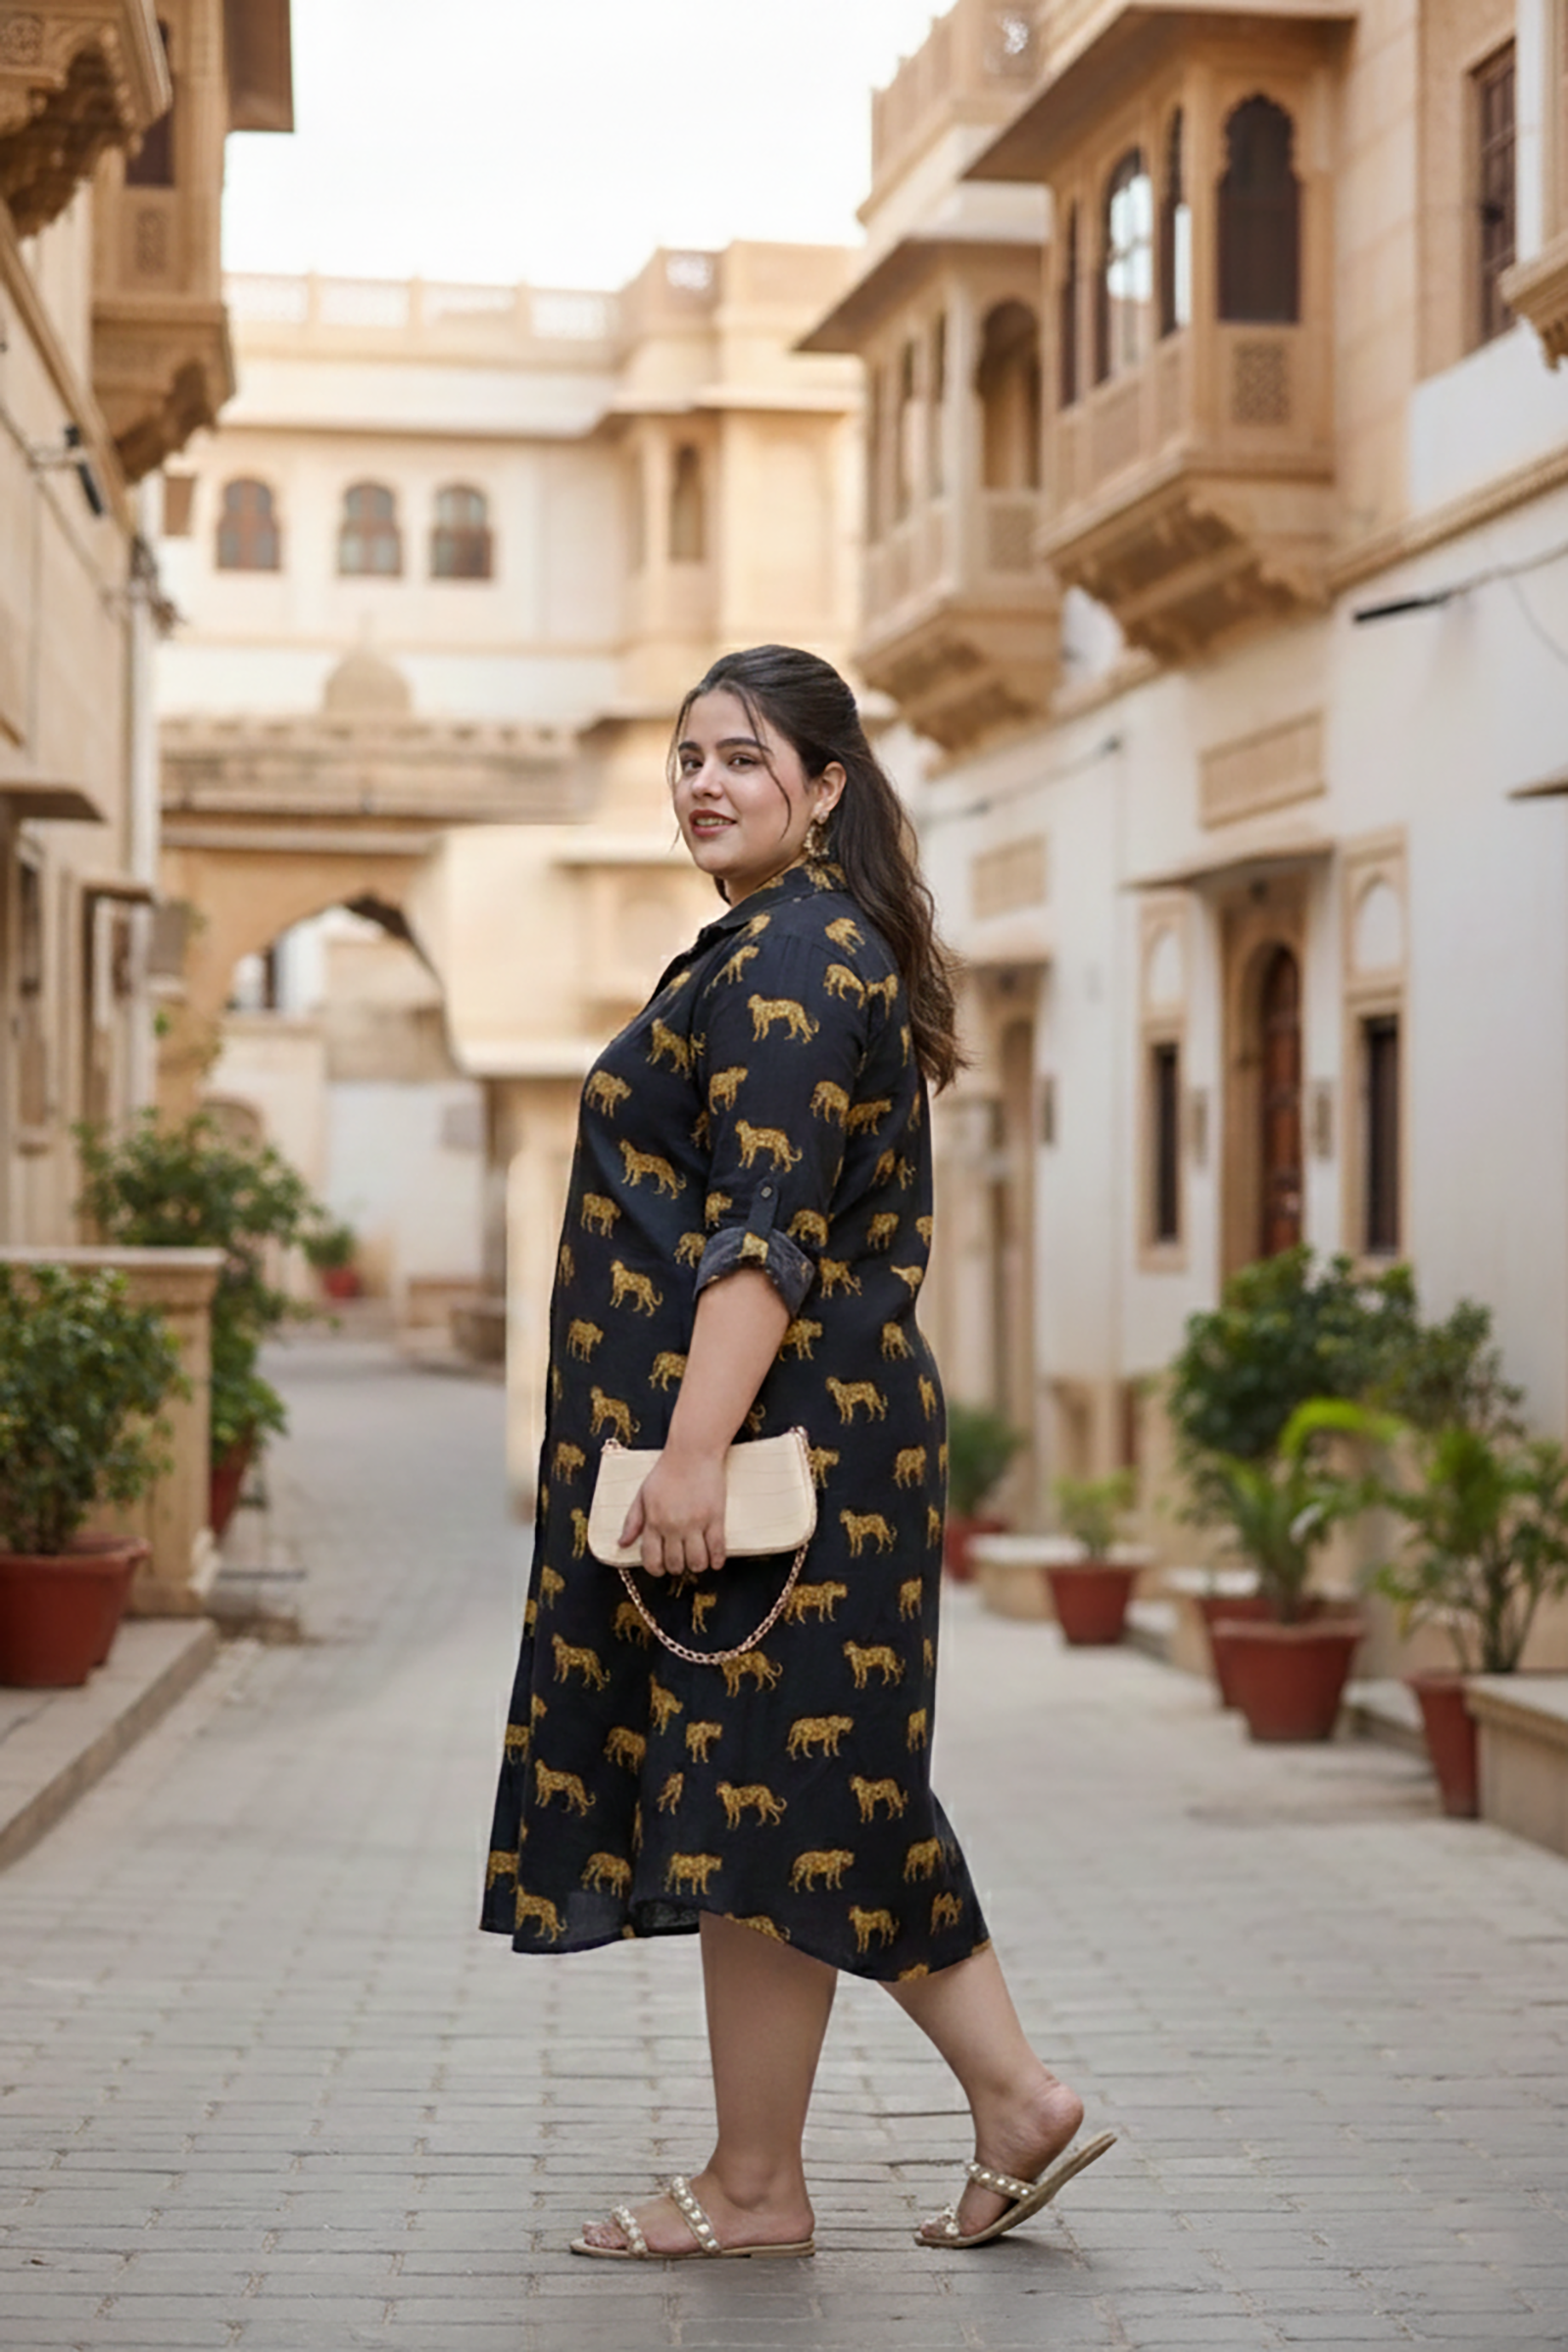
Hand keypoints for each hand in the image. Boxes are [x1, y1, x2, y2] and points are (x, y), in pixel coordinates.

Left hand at [618, 1446, 727, 1578]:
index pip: (652, 1559)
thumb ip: (632, 1521)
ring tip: (698, 1558)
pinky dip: (717, 1560)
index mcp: (653, 1521)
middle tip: (681, 1560)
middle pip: (675, 1564)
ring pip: (697, 1562)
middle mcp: (673, 1526)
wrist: (693, 1452)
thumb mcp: (642, 1495)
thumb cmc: (666, 1471)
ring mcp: (696, 1523)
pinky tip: (715, 1560)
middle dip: (677, 1567)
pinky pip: (718, 1549)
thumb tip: (622, 1544)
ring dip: (697, 1565)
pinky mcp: (716, 1518)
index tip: (662, 1567)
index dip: (656, 1569)